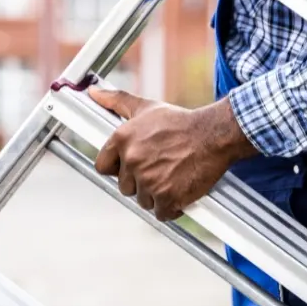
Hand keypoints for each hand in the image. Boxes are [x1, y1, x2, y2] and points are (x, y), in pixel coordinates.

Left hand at [87, 87, 258, 221]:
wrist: (213, 135)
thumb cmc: (181, 122)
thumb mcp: (147, 108)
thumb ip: (117, 100)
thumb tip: (93, 92)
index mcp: (122, 140)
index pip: (103, 167)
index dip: (118, 169)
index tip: (131, 167)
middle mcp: (132, 161)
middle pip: (125, 187)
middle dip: (141, 182)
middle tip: (160, 169)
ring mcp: (149, 180)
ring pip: (143, 201)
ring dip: (157, 195)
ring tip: (172, 177)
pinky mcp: (167, 197)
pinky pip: (161, 213)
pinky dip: (171, 207)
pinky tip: (180, 191)